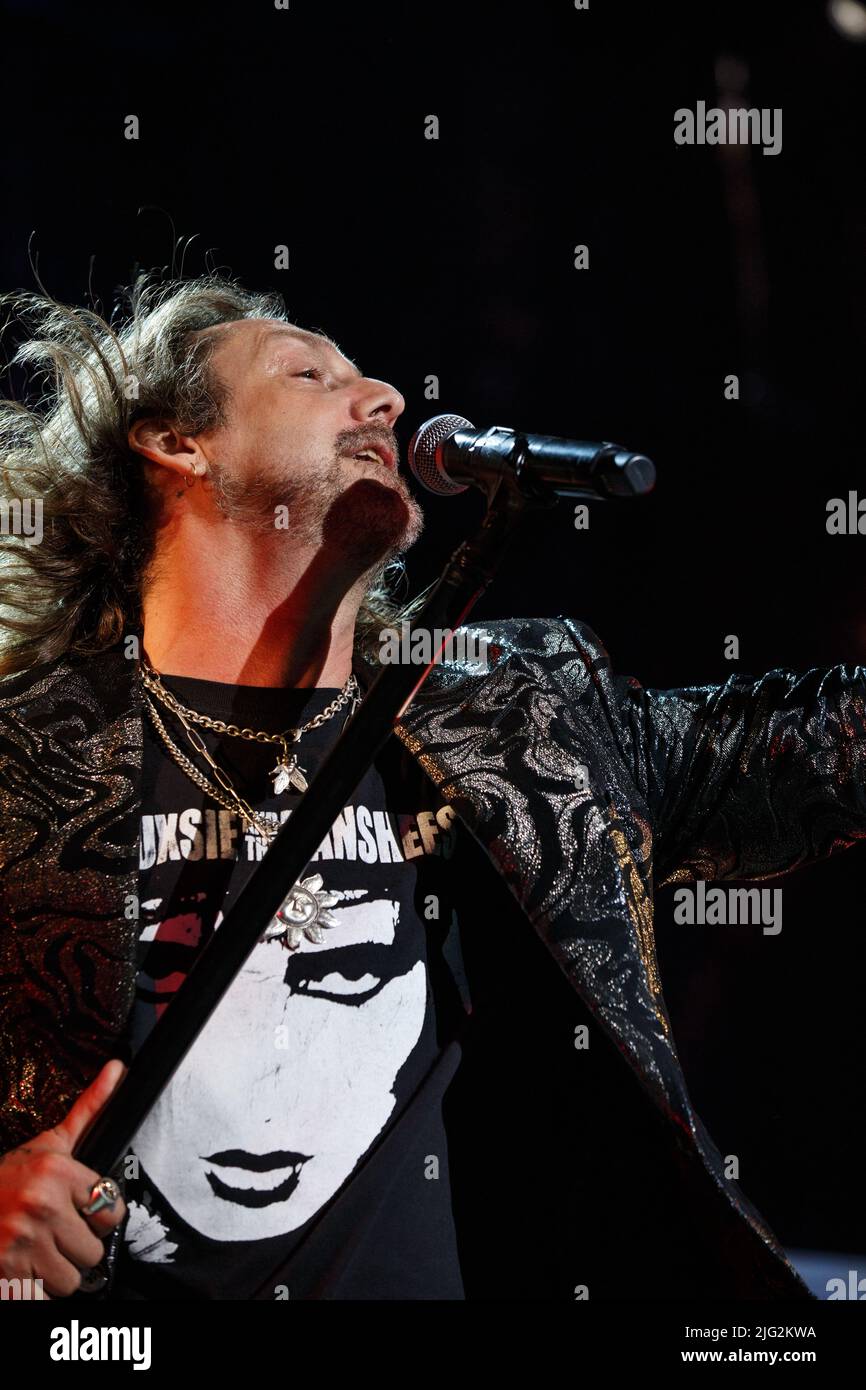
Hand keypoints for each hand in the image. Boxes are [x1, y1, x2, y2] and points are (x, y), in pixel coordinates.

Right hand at [0, 1059, 127, 1298]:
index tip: (80, 1211)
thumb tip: (119, 1069)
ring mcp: (22, 1243)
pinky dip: (36, 1290)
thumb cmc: (5, 1178)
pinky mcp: (7, 1275)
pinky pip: (43, 1297)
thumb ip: (89, 1109)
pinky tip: (25, 1269)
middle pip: (93, 1250)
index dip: (99, 1215)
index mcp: (57, 1173)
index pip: (112, 1210)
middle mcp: (41, 1206)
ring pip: (70, 1279)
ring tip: (39, 1251)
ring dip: (57, 1272)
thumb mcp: (48, 1143)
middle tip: (54, 1233)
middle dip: (76, 1246)